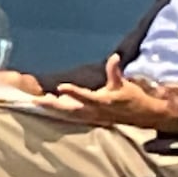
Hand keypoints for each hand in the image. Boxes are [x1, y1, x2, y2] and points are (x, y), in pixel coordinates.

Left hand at [48, 55, 177, 128]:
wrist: (141, 116)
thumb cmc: (132, 97)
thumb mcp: (124, 84)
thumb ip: (115, 72)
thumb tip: (114, 57)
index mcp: (103, 102)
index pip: (86, 97)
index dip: (73, 92)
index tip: (60, 86)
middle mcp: (94, 112)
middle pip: (70, 110)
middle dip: (53, 105)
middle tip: (36, 100)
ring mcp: (91, 117)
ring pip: (67, 115)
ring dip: (52, 109)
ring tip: (36, 101)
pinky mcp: (89, 119)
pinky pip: (70, 117)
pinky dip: (57, 112)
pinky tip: (45, 106)